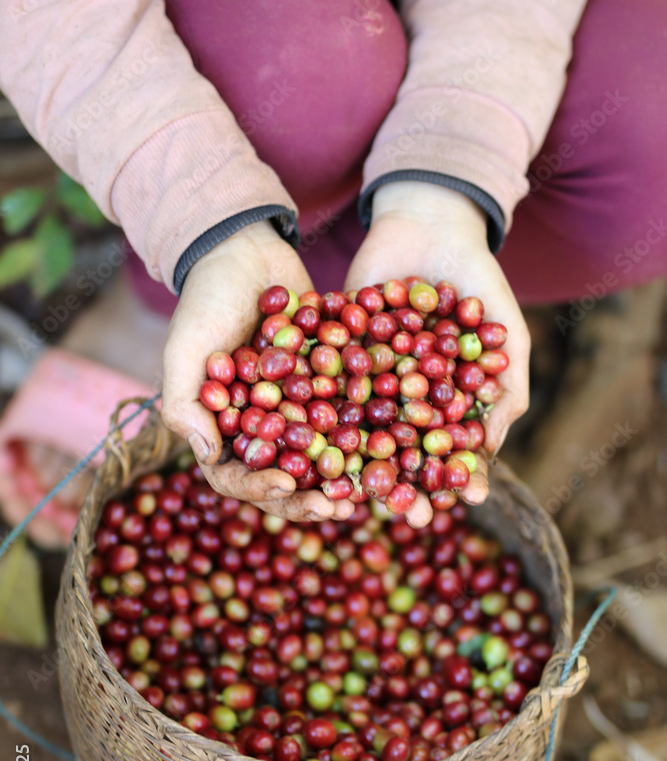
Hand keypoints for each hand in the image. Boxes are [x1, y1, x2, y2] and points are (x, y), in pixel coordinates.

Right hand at [161, 221, 353, 521]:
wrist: (246, 252)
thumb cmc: (205, 300)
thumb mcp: (186, 348)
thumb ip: (184, 404)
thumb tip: (205, 456)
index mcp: (221, 431)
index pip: (234, 477)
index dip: (258, 488)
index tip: (285, 484)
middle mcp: (260, 431)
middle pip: (282, 480)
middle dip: (307, 498)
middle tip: (336, 507)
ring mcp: (295, 413)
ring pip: (319, 462)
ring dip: (340, 482)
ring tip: (365, 494)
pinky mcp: (327, 390)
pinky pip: (346, 422)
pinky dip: (366, 439)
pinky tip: (392, 449)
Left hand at [345, 182, 529, 523]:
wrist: (428, 221)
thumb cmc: (477, 280)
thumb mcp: (504, 334)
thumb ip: (506, 392)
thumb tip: (492, 453)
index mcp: (440, 403)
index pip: (448, 451)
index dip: (454, 477)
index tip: (462, 502)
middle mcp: (400, 399)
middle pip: (400, 452)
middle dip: (406, 484)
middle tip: (409, 517)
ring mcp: (363, 380)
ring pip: (357, 430)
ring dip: (357, 466)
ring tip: (359, 496)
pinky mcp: (328, 356)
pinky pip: (321, 389)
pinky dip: (315, 414)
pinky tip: (312, 443)